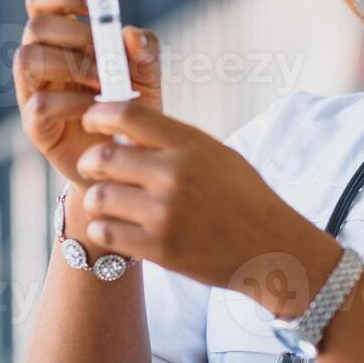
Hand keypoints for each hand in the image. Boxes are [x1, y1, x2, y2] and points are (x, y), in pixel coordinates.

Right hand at [13, 0, 162, 187]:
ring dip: (70, 65)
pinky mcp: (36, 126)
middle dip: (74, 34)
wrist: (128, 162)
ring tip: (104, 83)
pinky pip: (40, 104)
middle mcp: (42, 62)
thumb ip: (145, 52)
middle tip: (106, 53)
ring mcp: (33, 93)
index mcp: (62, 41)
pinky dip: (71, 102)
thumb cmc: (132, 111)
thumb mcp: (148, 77)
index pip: (42, 3)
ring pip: (27, 59)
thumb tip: (131, 34)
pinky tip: (95, 110)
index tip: (93, 6)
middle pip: (36, 26)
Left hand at [74, 100, 341, 312]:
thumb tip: (127, 131)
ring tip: (106, 202)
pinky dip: (103, 228)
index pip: (128, 115)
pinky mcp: (160, 248)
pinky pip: (105, 232)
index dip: (99, 115)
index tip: (92, 122)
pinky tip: (114, 227)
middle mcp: (175, 174)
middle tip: (93, 168)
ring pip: (98, 197)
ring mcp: (165, 213)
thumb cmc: (247, 200)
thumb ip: (176, 142)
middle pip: (103, 156)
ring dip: (95, 199)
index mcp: (191, 144)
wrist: (273, 248)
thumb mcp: (218, 156)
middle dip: (90, 162)